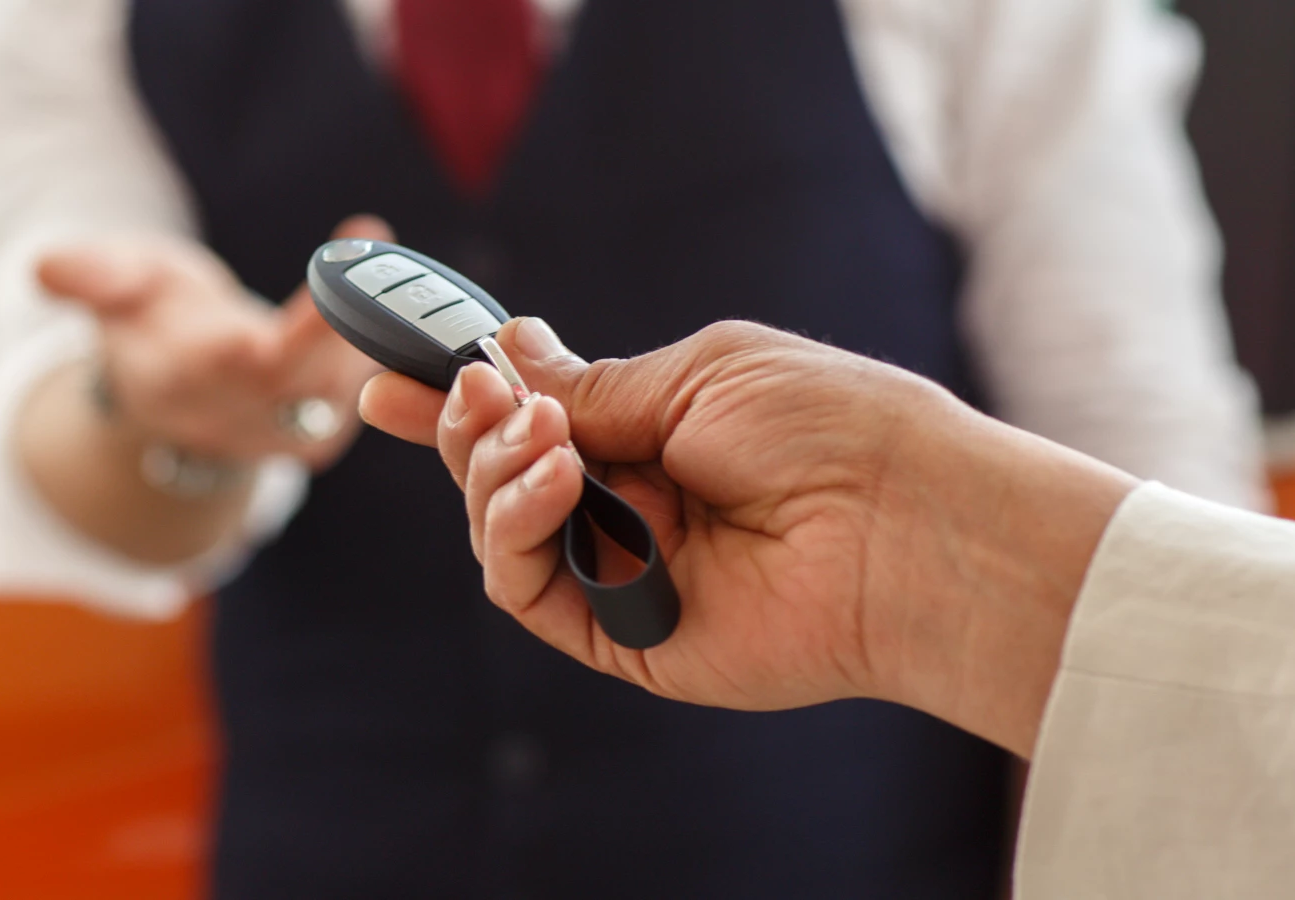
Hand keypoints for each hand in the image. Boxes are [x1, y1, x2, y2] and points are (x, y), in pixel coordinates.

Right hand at [38, 217, 391, 466]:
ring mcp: (277, 435)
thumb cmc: (147, 313)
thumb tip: (44, 266)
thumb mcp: (118, 281)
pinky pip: (363, 402)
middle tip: (387, 263)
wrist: (167, 385)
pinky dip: (390, 355)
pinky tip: (407, 302)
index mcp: (182, 377)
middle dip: (353, 327)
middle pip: (308, 384)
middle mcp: (232, 416)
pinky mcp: (317, 435)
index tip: (341, 279)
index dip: (299, 329)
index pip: (246, 362)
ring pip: (345, 396)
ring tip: (397, 270)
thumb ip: (93, 275)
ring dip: (379, 336)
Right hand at [359, 320, 1138, 755]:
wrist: (906, 523)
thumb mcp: (694, 373)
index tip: (388, 369)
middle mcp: (628, 504)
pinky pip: (525, 589)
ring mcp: (621, 572)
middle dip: (460, 427)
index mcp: (651, 432)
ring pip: (496, 531)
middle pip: (495, 472)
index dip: (455, 396)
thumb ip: (587, 386)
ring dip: (492, 471)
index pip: (529, 415)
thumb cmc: (829, 427)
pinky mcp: (620, 638)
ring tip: (538, 434)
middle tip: (465, 390)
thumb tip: (506, 350)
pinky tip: (557, 479)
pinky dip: (517, 530)